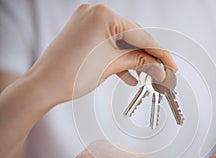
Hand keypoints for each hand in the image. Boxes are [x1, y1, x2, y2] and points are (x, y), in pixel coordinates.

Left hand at [26, 4, 176, 105]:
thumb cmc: (70, 75)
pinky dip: (118, 57)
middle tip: (160, 70)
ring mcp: (87, 21)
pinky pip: (108, 43)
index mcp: (103, 16)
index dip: (159, 52)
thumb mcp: (112, 66)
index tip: (171, 64)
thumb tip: (159, 67)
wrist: (43, 86)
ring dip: (133, 58)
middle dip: (147, 55)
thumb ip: (140, 62)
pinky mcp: (84, 32)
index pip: (140, 35)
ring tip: (146, 73)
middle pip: (131, 36)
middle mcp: (95, 13)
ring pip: (120, 40)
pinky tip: (129, 73)